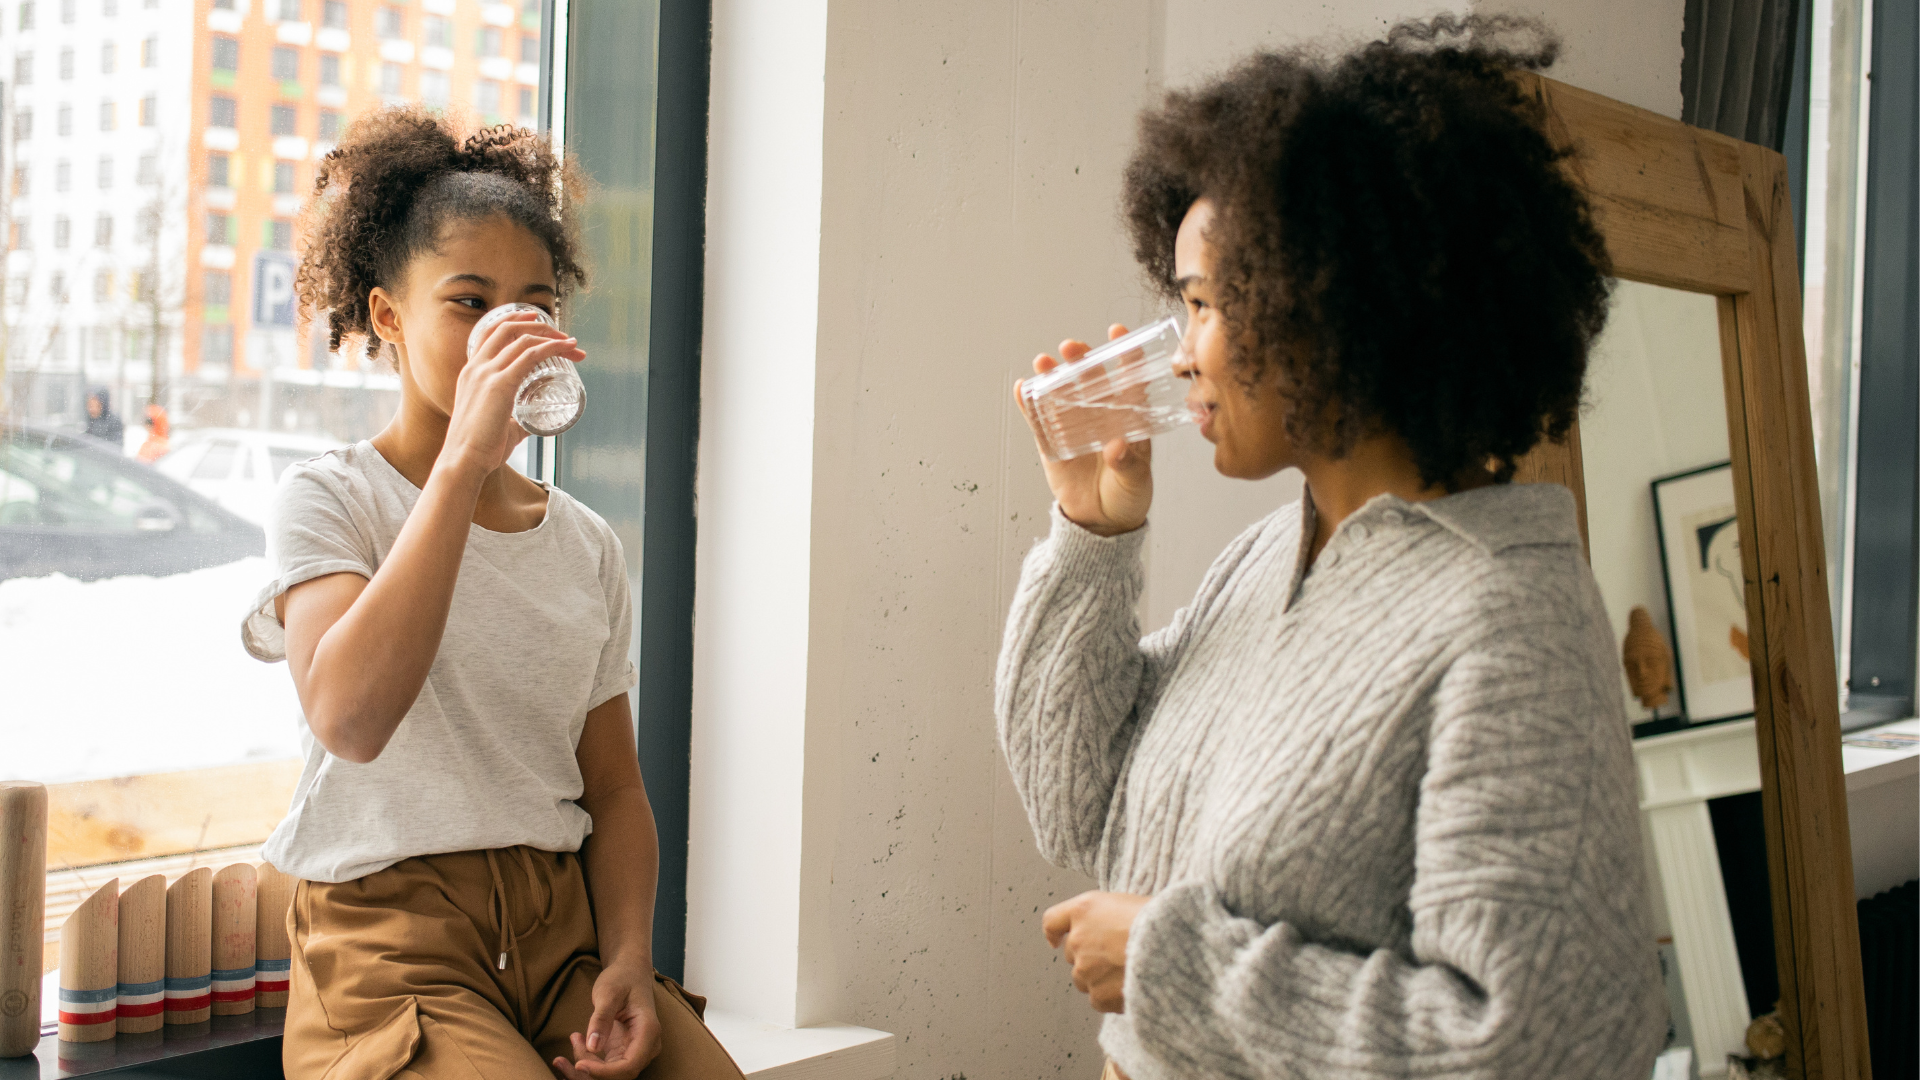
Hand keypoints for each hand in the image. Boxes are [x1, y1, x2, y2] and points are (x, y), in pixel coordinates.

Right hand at [443, 313, 584, 476]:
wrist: (463, 460)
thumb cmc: (479, 448)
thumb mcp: (498, 425)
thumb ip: (514, 421)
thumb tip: (532, 424)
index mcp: (470, 373)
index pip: (491, 333)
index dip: (515, 321)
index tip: (537, 320)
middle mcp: (476, 367)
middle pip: (508, 329)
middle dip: (540, 327)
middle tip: (564, 337)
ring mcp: (487, 374)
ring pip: (523, 340)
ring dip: (552, 338)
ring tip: (572, 346)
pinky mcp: (500, 385)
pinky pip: (530, 356)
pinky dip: (551, 348)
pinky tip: (566, 349)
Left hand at [552, 962, 661, 1079]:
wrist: (630, 972)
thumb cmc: (622, 978)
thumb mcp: (608, 993)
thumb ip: (601, 1018)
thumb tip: (593, 1047)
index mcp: (649, 1032)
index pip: (629, 1066)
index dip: (604, 1072)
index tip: (579, 1064)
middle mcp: (646, 1046)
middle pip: (619, 1075)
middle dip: (589, 1072)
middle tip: (563, 1057)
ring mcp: (635, 1051)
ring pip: (610, 1075)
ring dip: (585, 1067)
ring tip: (573, 1039)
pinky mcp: (622, 1052)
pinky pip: (604, 1066)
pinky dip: (587, 1059)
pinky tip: (576, 1039)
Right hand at [1014, 325, 1152, 535]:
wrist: (1101, 522)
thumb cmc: (1127, 496)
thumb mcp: (1135, 481)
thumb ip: (1127, 464)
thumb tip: (1115, 446)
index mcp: (1128, 418)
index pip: (1128, 380)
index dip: (1124, 355)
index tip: (1117, 332)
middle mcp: (1100, 416)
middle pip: (1089, 379)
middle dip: (1080, 359)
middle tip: (1071, 348)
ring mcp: (1073, 426)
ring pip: (1061, 393)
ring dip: (1052, 375)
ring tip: (1043, 362)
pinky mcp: (1051, 442)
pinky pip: (1038, 420)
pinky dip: (1029, 403)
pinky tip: (1022, 387)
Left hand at [1043, 890, 1149, 1013]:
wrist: (1172, 947)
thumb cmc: (1159, 921)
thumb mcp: (1127, 902)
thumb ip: (1105, 917)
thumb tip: (1105, 930)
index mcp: (1083, 910)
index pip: (1052, 921)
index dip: (1054, 933)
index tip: (1055, 940)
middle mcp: (1077, 940)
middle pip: (1073, 954)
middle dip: (1090, 956)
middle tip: (1118, 956)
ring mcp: (1085, 969)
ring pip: (1084, 978)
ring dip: (1100, 977)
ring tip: (1129, 970)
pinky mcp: (1098, 995)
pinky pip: (1099, 1000)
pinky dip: (1111, 997)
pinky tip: (1132, 986)